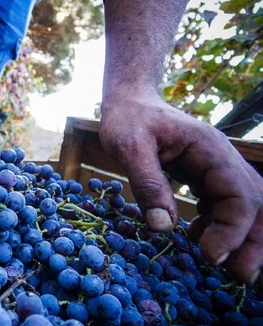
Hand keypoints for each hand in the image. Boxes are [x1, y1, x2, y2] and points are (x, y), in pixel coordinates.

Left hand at [99, 87, 262, 284]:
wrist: (129, 101)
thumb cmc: (128, 119)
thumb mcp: (129, 147)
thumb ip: (148, 183)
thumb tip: (162, 226)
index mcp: (209, 148)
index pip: (239, 193)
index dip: (233, 229)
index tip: (210, 255)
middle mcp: (221, 159)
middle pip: (255, 202)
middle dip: (252, 240)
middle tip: (240, 276)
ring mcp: (216, 168)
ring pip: (245, 206)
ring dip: (242, 238)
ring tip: (225, 267)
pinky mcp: (204, 177)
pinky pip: (224, 205)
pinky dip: (220, 226)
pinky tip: (199, 238)